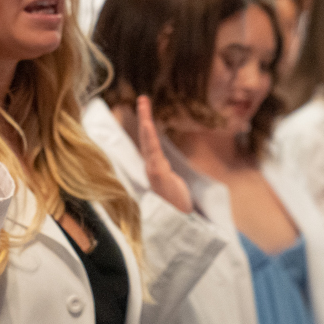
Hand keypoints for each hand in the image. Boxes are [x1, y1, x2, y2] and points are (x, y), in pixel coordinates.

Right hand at [136, 96, 191, 212]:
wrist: (180, 225)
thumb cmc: (178, 209)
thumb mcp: (176, 190)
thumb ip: (172, 179)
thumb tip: (171, 171)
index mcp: (157, 170)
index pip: (150, 144)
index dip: (147, 127)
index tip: (145, 111)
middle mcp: (152, 169)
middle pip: (146, 139)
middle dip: (143, 119)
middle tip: (143, 99)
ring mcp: (154, 171)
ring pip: (148, 142)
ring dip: (145, 122)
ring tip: (143, 104)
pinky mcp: (158, 174)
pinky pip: (153, 152)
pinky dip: (149, 137)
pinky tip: (147, 124)